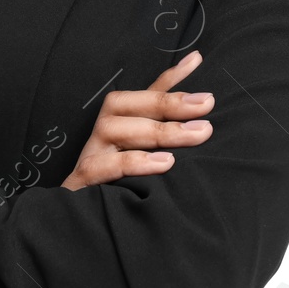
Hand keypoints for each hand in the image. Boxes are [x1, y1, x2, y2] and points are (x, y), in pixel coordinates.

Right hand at [61, 51, 213, 190]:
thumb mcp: (152, 157)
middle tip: (207, 105)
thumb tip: (202, 95)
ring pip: (111, 129)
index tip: (198, 60)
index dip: (170, 77)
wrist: (90, 227)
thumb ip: (172, 128)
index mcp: (118, 124)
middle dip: (168, 104)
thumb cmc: (125, 186)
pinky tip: (164, 163)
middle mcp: (101, 134)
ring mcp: (89, 156)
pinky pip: (99, 166)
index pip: (143, 94)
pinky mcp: (81, 183)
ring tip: (194, 135)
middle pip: (124, 105)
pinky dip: (132, 162)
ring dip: (156, 130)